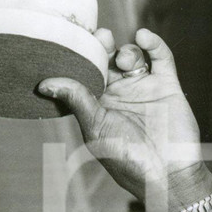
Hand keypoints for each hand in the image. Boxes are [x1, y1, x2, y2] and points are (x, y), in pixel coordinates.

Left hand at [38, 28, 211, 211]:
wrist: (167, 176)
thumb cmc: (126, 159)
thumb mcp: (95, 128)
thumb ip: (76, 100)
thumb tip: (44, 83)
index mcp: (98, 103)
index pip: (85, 72)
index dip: (79, 55)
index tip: (73, 40)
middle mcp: (119, 93)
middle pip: (107, 59)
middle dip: (101, 45)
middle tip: (99, 37)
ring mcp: (143, 87)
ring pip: (132, 55)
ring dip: (125, 51)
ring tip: (123, 61)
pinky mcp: (167, 85)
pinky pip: (161, 58)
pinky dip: (153, 44)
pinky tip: (143, 36)